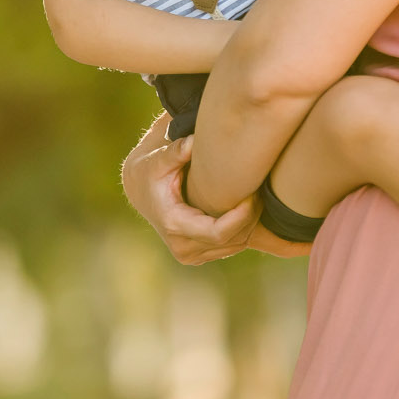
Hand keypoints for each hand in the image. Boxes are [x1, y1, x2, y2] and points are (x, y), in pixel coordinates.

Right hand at [122, 116, 261, 264]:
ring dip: (250, 223)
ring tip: (253, 195)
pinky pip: (232, 246)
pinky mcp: (200, 255)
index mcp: (174, 225)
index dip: (242, 216)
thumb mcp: (159, 159)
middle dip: (251, 217)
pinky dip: (243, 228)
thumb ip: (175, 151)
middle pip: (233, 240)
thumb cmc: (151, 171)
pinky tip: (245, 206)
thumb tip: (191, 142)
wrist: (140, 190)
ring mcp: (191, 255)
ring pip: (236, 245)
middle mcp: (182, 247)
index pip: (219, 232)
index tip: (253, 195)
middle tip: (259, 189)